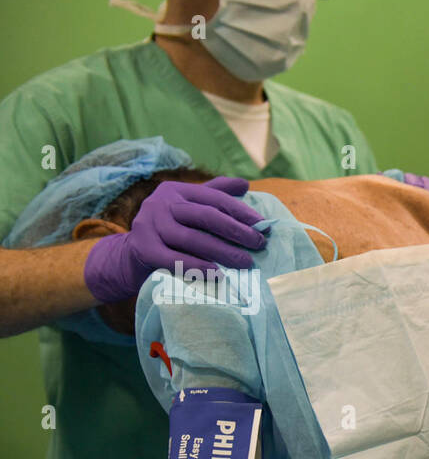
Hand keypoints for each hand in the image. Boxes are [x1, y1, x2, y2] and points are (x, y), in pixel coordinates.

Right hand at [83, 176, 266, 303]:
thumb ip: (214, 194)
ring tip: (245, 262)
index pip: (214, 198)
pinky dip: (197, 267)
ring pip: (191, 239)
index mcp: (176, 190)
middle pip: (205, 216)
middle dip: (236, 231)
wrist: (133, 254)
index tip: (264, 226)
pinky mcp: (143, 248)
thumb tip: (244, 184)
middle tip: (259, 244)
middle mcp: (161, 203)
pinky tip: (218, 274)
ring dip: (222, 251)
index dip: (241, 212)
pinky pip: (174, 259)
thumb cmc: (171, 230)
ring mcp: (149, 225)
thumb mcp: (189, 208)